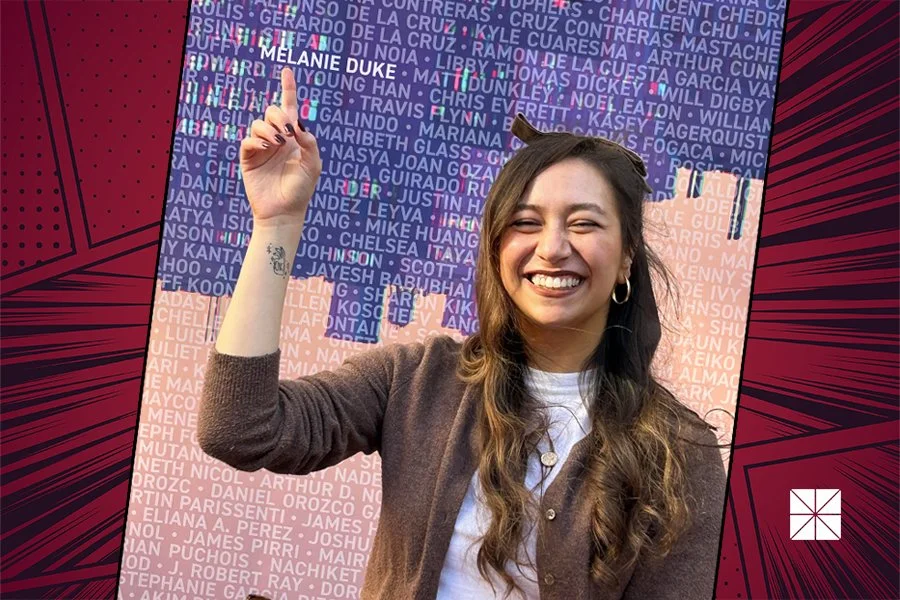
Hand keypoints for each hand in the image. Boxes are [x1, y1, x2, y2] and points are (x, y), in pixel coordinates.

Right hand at [239, 67, 321, 226]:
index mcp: (294, 138)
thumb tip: (297, 124)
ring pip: (258, 124)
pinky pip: (248, 141)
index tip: (287, 71)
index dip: (288, 89)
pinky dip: (257, 140)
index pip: (290, 108)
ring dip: (268, 129)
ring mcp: (262, 148)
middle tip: (286, 132)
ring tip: (277, 143)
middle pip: (272, 111)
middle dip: (278, 115)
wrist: (284, 211)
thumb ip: (309, 142)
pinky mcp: (249, 158)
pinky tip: (267, 147)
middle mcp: (277, 139)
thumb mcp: (313, 165)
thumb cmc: (301, 190)